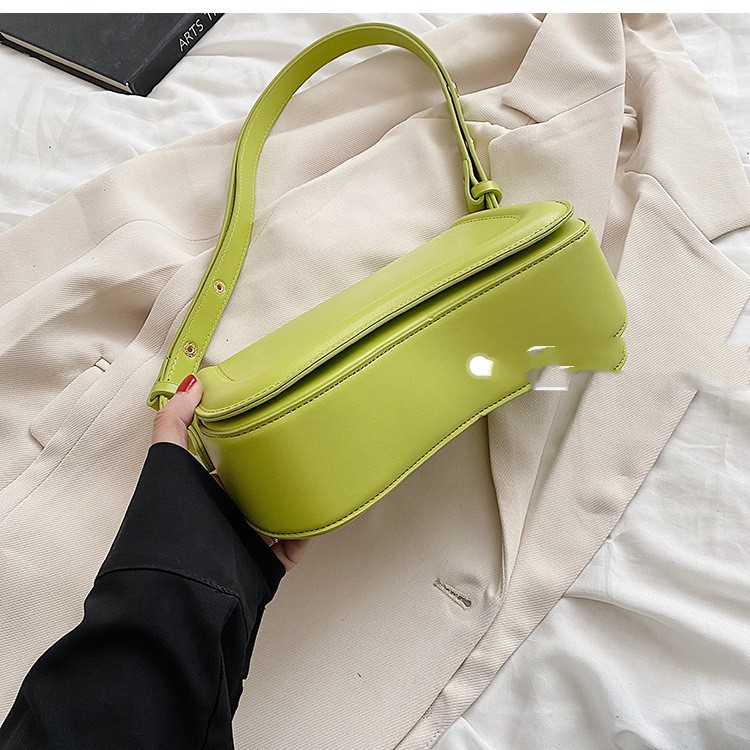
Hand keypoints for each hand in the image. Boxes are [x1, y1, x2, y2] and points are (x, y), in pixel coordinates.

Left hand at [151, 373, 310, 571]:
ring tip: (318, 469)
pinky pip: (294, 543)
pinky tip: (322, 508)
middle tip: (300, 441)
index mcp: (204, 494)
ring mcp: (246, 541)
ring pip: (278, 513)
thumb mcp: (166, 461)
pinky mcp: (265, 563)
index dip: (244, 443)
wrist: (186, 583)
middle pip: (256, 488)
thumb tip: (193, 384)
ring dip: (296, 496)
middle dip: (275, 468)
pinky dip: (308, 529)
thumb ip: (174, 421)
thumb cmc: (173, 521)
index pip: (229, 464)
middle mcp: (225, 517)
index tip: (266, 418)